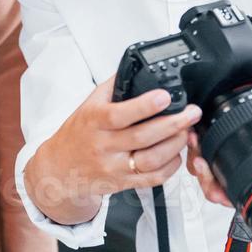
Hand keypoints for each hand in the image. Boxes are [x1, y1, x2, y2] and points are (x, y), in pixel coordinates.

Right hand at [26, 77, 200, 224]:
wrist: (59, 169)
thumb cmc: (76, 135)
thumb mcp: (87, 106)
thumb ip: (112, 87)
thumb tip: (135, 67)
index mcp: (94, 122)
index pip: (120, 115)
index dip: (144, 106)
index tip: (165, 96)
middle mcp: (104, 146)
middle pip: (142, 137)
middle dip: (173, 124)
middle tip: (191, 113)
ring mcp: (114, 167)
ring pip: (151, 160)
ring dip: (174, 146)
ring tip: (187, 132)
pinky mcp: (123, 184)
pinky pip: (152, 179)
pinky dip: (170, 167)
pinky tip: (176, 154)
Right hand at [186, 69, 251, 206]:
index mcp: (235, 111)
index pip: (203, 120)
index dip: (193, 130)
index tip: (194, 136)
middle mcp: (230, 133)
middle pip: (199, 148)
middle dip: (195, 160)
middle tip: (202, 164)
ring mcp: (235, 153)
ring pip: (208, 170)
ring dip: (206, 180)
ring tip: (215, 185)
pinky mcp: (244, 171)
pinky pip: (225, 184)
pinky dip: (221, 192)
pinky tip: (227, 196)